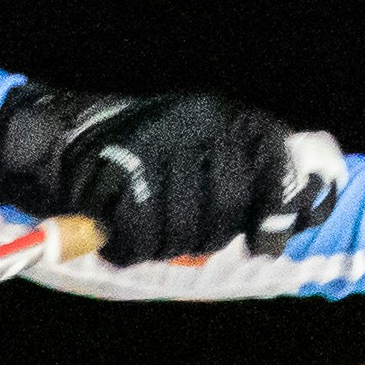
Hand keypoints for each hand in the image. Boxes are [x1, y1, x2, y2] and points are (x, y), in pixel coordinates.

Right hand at [0, 83, 339, 265]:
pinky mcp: (114, 175)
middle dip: (208, 235)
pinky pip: (139, 239)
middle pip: (225, 210)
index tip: (267, 246)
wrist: (63, 134)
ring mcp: (153, 148)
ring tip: (150, 227)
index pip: (271, 168)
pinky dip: (129, 247)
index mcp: (222, 117)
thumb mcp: (204, 148)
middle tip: (184, 232)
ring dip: (166, 244)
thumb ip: (249, 178)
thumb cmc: (145, 153)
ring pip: (185, 231)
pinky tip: (123, 234)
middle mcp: (192, 125)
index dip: (275, 212)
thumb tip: (302, 216)